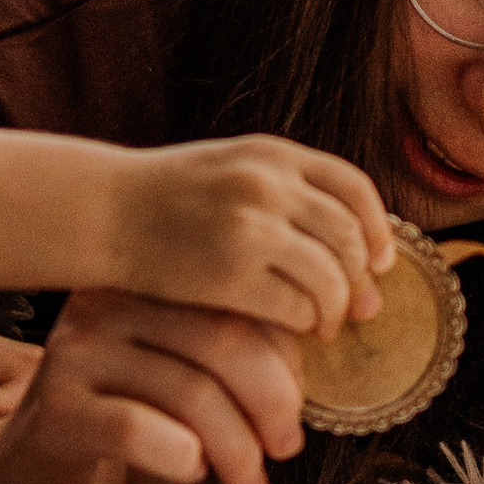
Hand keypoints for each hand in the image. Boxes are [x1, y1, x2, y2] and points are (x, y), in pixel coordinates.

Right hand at [0, 289, 304, 483]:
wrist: (25, 478)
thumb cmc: (120, 427)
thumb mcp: (179, 378)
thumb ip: (230, 354)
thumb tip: (315, 352)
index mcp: (142, 285)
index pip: (236, 302)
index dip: (285, 355)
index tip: (297, 407)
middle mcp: (105, 307)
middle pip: (221, 340)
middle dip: (271, 401)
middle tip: (286, 447)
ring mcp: (75, 357)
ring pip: (189, 390)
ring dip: (238, 446)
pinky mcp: (58, 414)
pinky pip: (137, 428)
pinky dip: (180, 453)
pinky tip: (193, 473)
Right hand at [98, 135, 396, 340]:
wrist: (103, 212)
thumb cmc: (165, 198)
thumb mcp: (229, 168)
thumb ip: (284, 190)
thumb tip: (353, 243)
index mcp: (271, 153)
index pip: (353, 187)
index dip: (377, 228)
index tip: (380, 260)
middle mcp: (266, 183)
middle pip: (348, 235)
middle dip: (361, 276)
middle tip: (360, 305)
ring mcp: (249, 228)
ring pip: (329, 276)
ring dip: (335, 307)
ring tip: (325, 324)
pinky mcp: (228, 274)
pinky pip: (294, 306)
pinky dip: (304, 322)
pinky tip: (296, 330)